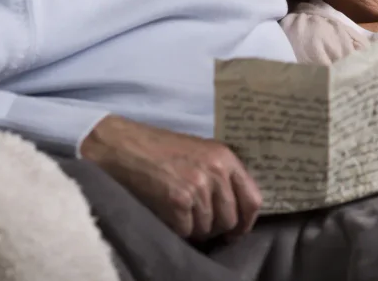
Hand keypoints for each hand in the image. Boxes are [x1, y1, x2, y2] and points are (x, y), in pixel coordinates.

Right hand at [80, 115, 261, 241]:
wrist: (123, 146)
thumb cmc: (159, 150)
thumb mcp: (200, 153)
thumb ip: (221, 176)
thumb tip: (236, 210)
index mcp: (225, 157)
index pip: (253, 199)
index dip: (246, 222)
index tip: (236, 231)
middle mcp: (216, 171)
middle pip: (230, 220)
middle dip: (214, 227)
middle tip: (197, 221)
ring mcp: (198, 186)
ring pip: (208, 229)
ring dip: (193, 228)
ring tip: (177, 211)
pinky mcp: (178, 200)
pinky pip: (186, 231)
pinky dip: (176, 228)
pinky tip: (166, 212)